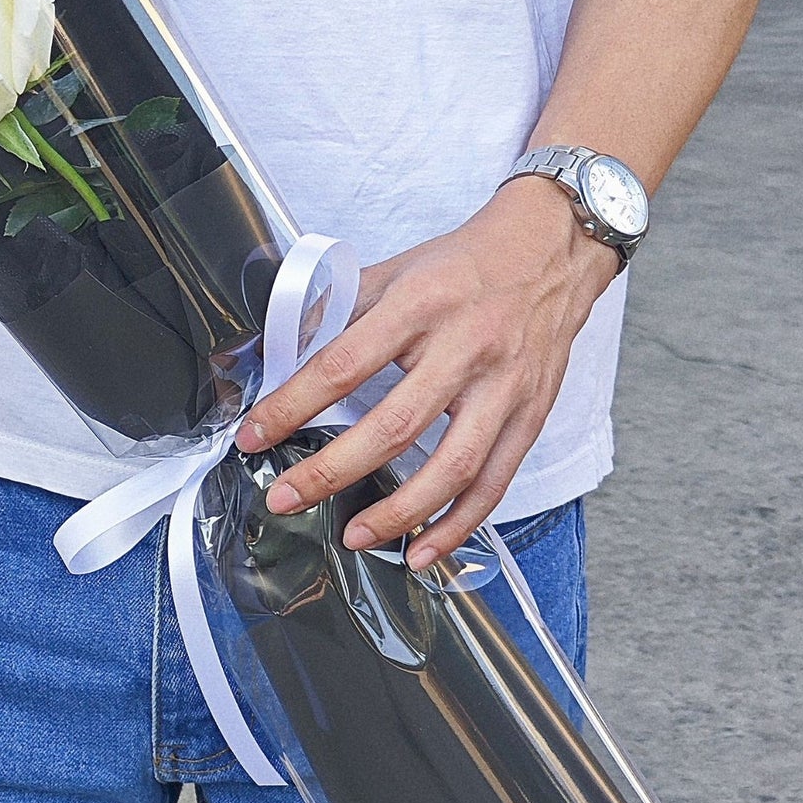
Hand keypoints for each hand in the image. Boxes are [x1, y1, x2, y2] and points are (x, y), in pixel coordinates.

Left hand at [234, 180, 620, 567]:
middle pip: (393, 427)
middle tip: (284, 498)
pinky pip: (494, 482)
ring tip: (353, 537)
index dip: (292, 405)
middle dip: (330, 471)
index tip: (253, 435)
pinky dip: (459, 524)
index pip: (343, 365)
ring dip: (398, 513)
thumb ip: (337, 311)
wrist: (550, 251)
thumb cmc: (460, 266)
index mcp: (418, 306)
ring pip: (450, 467)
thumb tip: (277, 352)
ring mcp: (503, 387)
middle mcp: (464, 348)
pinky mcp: (531, 414)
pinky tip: (423, 550)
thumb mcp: (393, 271)